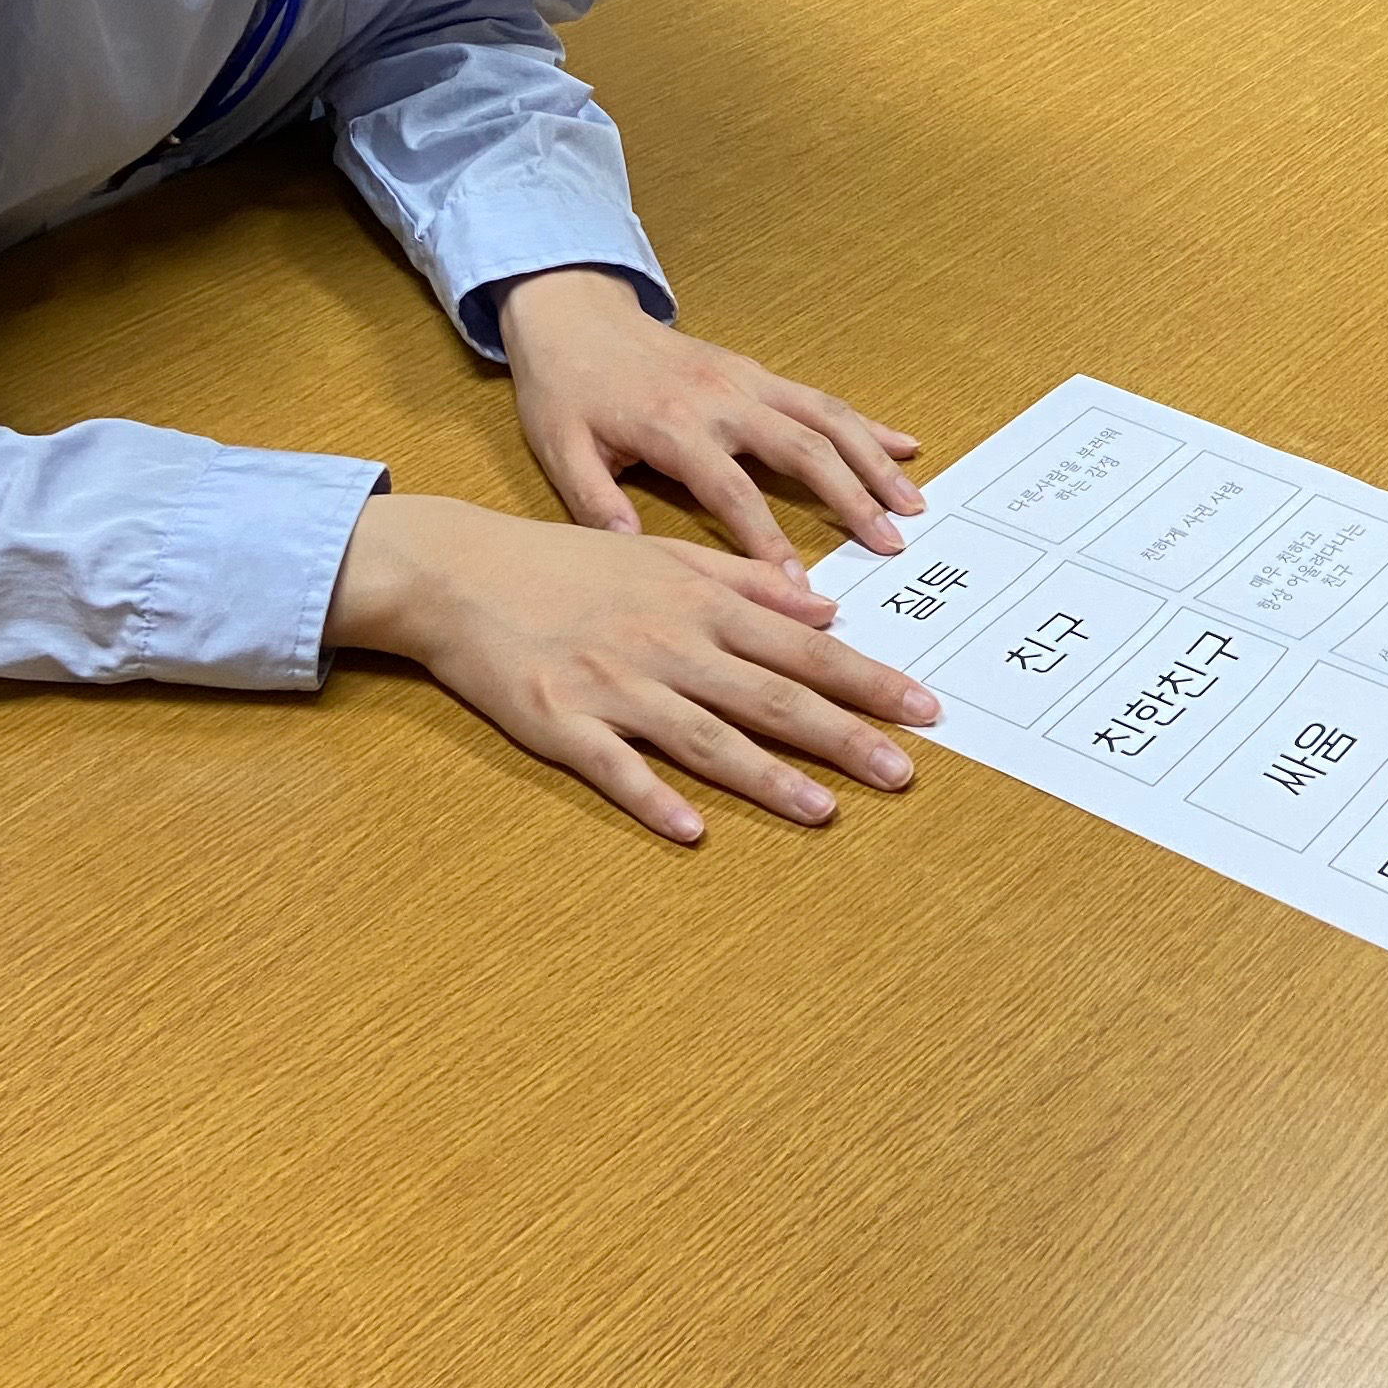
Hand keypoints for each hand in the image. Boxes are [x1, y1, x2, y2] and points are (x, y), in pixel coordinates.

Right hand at [328, 492, 940, 840]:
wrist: (461, 570)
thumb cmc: (567, 564)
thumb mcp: (666, 556)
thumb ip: (747, 583)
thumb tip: (825, 607)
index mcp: (699, 604)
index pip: (803, 650)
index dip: (867, 680)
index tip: (925, 707)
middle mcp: (669, 645)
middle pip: (771, 697)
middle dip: (845, 735)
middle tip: (907, 772)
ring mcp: (615, 687)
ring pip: (706, 737)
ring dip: (769, 778)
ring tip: (826, 811)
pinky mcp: (560, 722)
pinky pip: (614, 767)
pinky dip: (652, 797)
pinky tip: (691, 831)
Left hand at [497, 267, 923, 568]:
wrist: (574, 315)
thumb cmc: (565, 389)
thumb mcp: (559, 449)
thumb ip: (594, 501)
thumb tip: (631, 549)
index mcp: (674, 426)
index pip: (733, 493)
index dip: (769, 543)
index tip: (802, 589)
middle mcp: (723, 399)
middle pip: (803, 450)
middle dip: (851, 498)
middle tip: (889, 544)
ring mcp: (746, 381)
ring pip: (827, 419)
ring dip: (874, 461)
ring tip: (912, 505)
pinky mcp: (756, 372)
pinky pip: (821, 398)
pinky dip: (867, 424)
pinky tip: (905, 447)